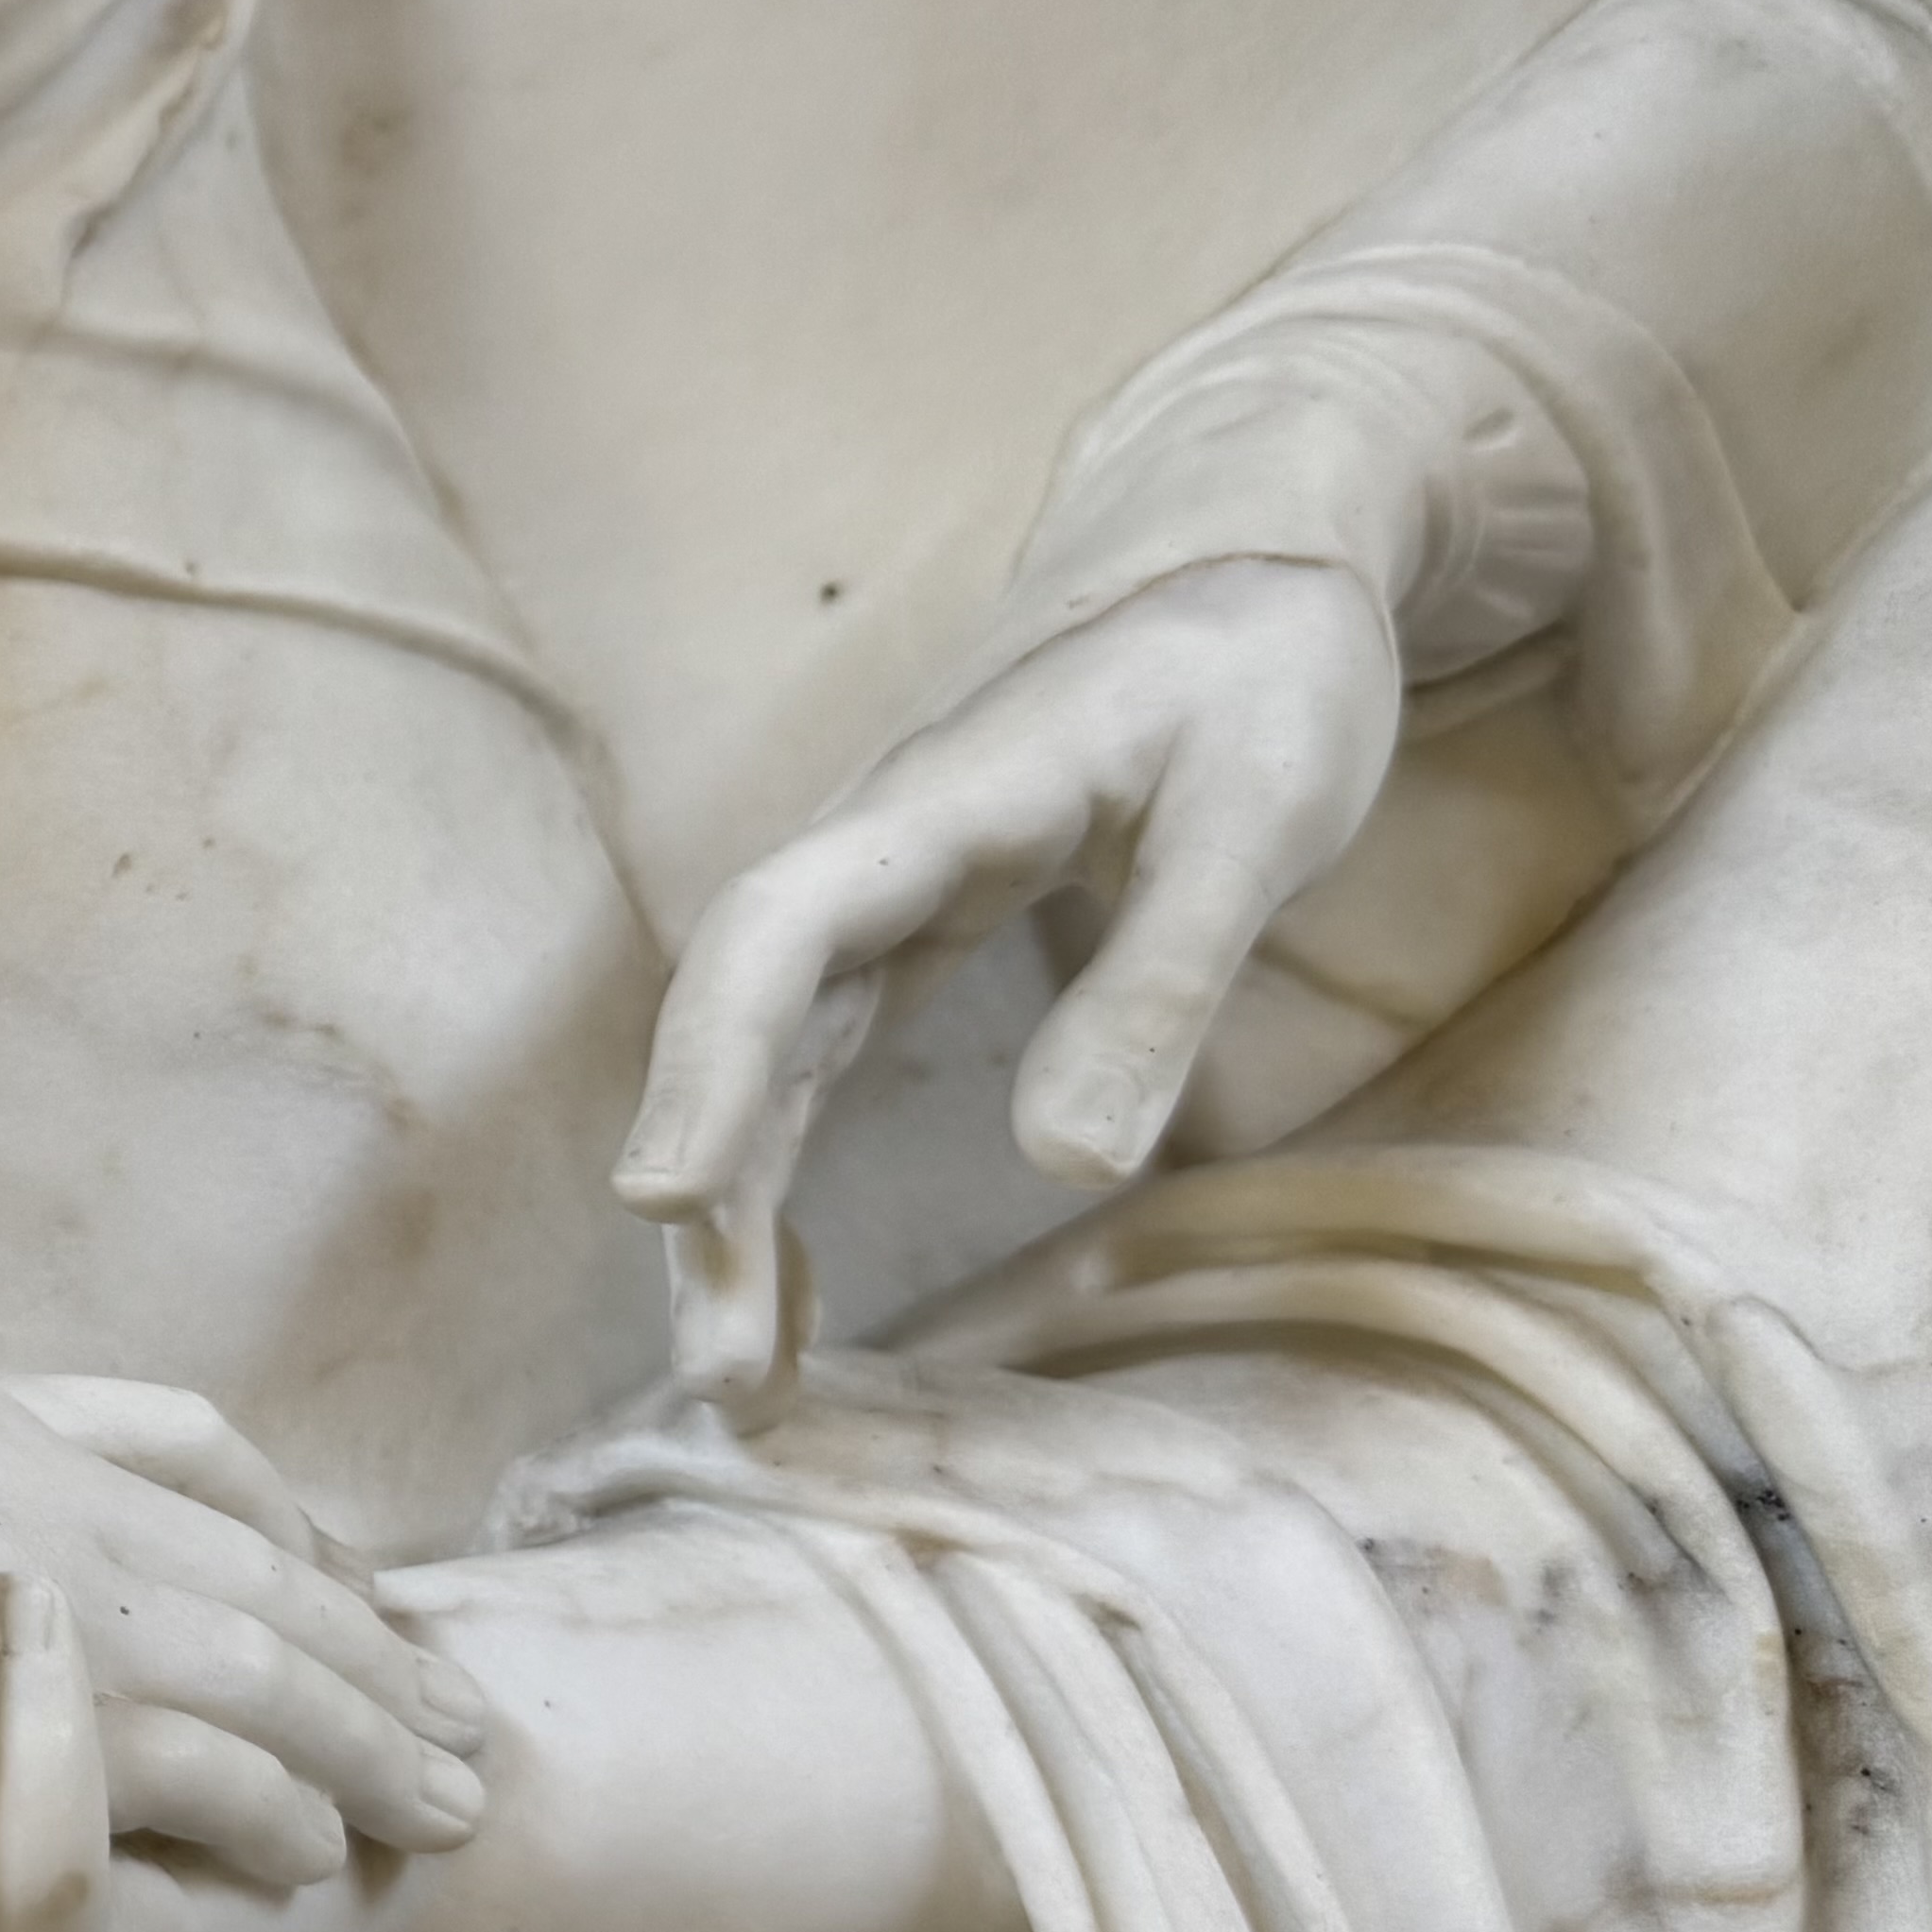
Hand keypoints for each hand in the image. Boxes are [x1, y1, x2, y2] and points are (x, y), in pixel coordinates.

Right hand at [0, 1306, 489, 1869]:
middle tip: (466, 1720)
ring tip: (445, 1798)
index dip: (282, 1535)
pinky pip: (157, 1745)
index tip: (363, 1591)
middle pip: (242, 1560)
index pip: (174, 1458)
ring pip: (235, 1658)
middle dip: (365, 1648)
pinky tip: (322, 1853)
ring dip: (353, 1734)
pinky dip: (259, 1796)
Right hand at [613, 553, 1402, 1390]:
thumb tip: (1060, 1169)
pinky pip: (817, 1054)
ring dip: (736, 1200)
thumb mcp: (1258, 815)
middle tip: (720, 1375)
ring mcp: (883, 889)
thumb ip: (1158, 980)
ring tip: (738, 1371)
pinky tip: (793, 1282)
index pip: (777, 933)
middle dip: (712, 1190)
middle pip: (743, 1019)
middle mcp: (874, 849)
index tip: (668, 1197)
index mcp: (940, 803)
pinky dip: (788, 1162)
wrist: (1247, 556)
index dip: (712, 1064)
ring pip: (766, 1052)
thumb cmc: (1264, 671)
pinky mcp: (915, 923)